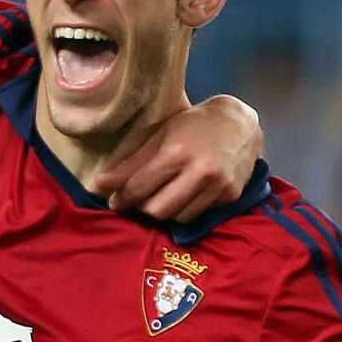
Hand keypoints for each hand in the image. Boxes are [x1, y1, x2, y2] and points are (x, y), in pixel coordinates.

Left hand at [97, 94, 261, 221]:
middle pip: (157, 211)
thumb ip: (131, 163)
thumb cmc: (193, 125)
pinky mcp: (230, 197)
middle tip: (138, 199)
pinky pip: (198, 215)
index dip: (121, 198)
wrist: (240, 124)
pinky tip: (183, 194)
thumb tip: (102, 185)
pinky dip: (185, 208)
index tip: (113, 200)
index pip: (139, 188)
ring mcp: (218, 186)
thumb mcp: (159, 135)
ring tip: (161, 195)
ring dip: (165, 210)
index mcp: (177, 153)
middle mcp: (200, 172)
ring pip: (178, 218)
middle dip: (143, 207)